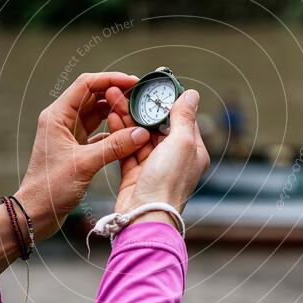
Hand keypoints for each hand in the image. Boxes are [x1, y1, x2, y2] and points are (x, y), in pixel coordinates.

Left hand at [16, 72, 150, 239]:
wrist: (36, 212)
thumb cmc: (51, 188)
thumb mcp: (84, 164)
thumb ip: (114, 147)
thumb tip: (140, 133)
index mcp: (57, 116)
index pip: (86, 84)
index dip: (110, 79)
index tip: (133, 82)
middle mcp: (62, 120)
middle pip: (93, 96)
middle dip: (117, 94)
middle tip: (140, 98)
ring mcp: (69, 134)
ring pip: (97, 114)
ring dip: (116, 113)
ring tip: (138, 114)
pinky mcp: (76, 148)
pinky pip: (99, 132)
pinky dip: (114, 132)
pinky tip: (129, 136)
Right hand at [106, 87, 209, 222]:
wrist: (144, 216)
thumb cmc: (168, 183)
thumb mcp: (181, 144)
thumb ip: (184, 118)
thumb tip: (192, 95)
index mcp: (192, 151)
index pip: (181, 118)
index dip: (167, 101)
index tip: (152, 86)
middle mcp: (174, 158)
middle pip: (157, 126)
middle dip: (141, 107)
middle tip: (125, 89)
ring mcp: (153, 167)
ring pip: (139, 136)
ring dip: (127, 117)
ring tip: (113, 98)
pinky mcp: (134, 174)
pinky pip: (126, 149)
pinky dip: (119, 134)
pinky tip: (111, 118)